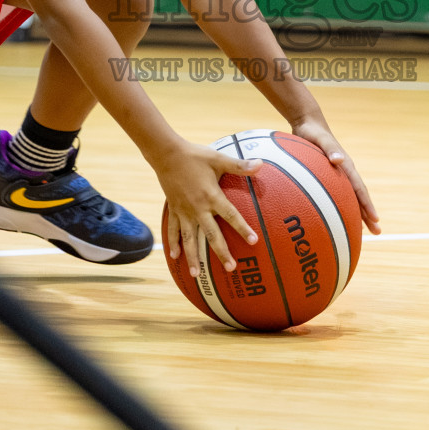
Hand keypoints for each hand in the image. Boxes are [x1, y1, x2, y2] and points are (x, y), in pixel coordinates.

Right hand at [153, 140, 261, 277]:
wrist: (167, 154)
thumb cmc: (195, 155)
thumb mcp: (218, 159)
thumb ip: (239, 165)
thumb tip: (261, 164)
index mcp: (212, 196)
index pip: (231, 216)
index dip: (242, 229)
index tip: (253, 242)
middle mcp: (198, 208)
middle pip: (211, 235)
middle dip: (221, 252)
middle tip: (231, 269)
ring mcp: (184, 211)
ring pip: (190, 239)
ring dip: (193, 257)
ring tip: (197, 275)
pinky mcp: (174, 210)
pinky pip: (173, 230)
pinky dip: (173, 243)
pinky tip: (175, 257)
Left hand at [290, 116, 380, 234]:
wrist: (308, 124)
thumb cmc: (312, 132)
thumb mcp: (319, 139)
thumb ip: (329, 148)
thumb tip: (339, 160)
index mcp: (346, 165)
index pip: (359, 189)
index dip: (367, 205)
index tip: (375, 219)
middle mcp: (345, 171)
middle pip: (360, 197)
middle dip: (368, 214)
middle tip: (378, 232)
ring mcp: (339, 174)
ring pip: (352, 197)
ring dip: (359, 213)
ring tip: (365, 230)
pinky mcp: (331, 175)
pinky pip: (340, 194)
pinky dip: (344, 206)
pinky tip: (341, 216)